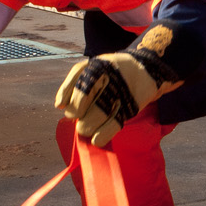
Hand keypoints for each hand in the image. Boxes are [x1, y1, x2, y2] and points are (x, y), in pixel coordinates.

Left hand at [55, 25, 183, 146]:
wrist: (146, 68)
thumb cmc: (111, 70)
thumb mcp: (92, 66)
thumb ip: (73, 83)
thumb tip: (60, 105)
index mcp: (96, 66)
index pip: (75, 87)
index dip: (68, 99)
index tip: (64, 106)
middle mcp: (107, 79)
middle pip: (79, 106)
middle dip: (77, 115)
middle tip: (81, 118)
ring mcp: (120, 94)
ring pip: (93, 118)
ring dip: (86, 128)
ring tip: (88, 128)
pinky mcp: (130, 108)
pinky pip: (111, 126)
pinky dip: (101, 136)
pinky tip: (97, 138)